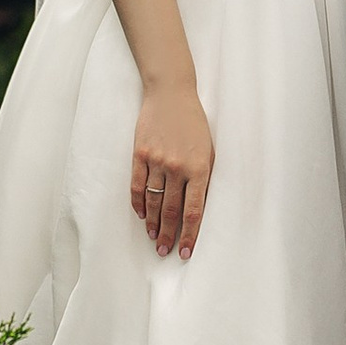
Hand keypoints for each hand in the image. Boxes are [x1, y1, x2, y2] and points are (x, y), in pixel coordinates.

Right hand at [132, 79, 213, 256]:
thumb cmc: (194, 122)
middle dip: (168, 235)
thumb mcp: (208, 148)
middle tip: (163, 251)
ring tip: (153, 237)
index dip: (189, 234)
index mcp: (199, 167)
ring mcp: (156, 161)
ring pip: (152, 201)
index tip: (185, 252)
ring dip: (152, 223)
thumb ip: (204, 176)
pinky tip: (140, 215)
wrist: (171, 93)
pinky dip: (138, 203)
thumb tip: (197, 206)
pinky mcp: (140, 154)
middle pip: (170, 210)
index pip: (193, 210)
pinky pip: (137, 185)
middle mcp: (177, 167)